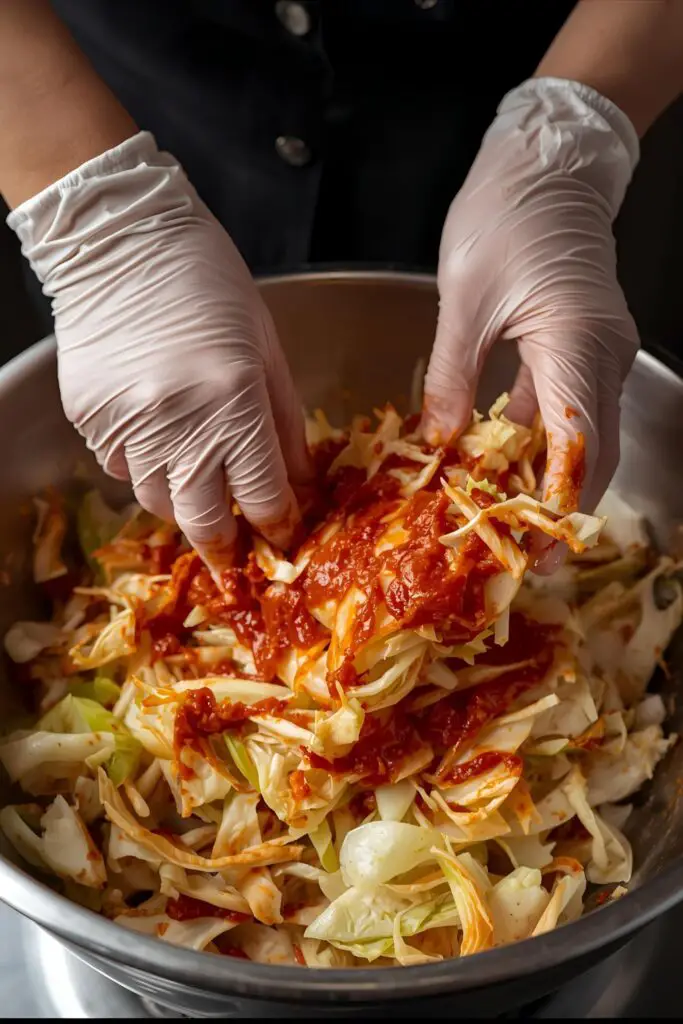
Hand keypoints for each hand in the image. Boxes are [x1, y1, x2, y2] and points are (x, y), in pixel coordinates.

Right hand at [9, 133, 309, 571]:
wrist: (120, 239)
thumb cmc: (208, 282)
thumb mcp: (267, 348)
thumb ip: (285, 423)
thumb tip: (299, 482)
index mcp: (234, 401)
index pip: (262, 496)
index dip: (278, 526)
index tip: (283, 537)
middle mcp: (178, 424)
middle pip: (203, 520)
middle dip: (225, 545)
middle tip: (236, 553)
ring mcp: (127, 425)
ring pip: (158, 501)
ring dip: (185, 503)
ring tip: (200, 483)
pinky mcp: (89, 419)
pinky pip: (122, 467)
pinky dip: (145, 465)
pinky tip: (158, 434)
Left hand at [423, 78, 640, 517]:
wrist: (544, 165)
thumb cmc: (504, 216)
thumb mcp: (464, 304)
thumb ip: (451, 381)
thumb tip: (437, 445)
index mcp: (575, 342)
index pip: (577, 443)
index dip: (558, 503)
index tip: (537, 548)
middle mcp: (601, 355)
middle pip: (592, 452)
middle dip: (560, 507)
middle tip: (525, 553)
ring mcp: (598, 352)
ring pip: (582, 435)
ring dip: (550, 480)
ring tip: (511, 522)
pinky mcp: (583, 347)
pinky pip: (567, 409)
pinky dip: (540, 444)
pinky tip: (505, 469)